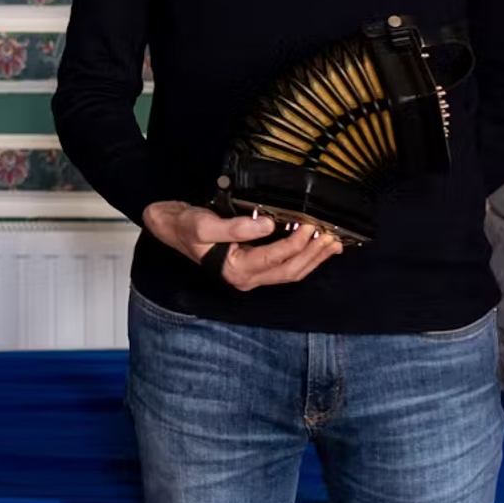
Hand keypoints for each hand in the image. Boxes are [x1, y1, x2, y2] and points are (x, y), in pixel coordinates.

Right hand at [142, 200, 342, 290]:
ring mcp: (252, 274)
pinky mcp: (255, 264)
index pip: (274, 259)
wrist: (170, 227)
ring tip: (333, 243)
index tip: (310, 225)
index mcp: (236, 270)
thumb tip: (268, 225)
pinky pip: (285, 265)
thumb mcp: (205, 225)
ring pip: (291, 271)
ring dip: (314, 258)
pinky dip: (304, 256)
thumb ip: (236, 227)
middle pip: (290, 271)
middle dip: (313, 255)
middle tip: (331, 235)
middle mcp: (247, 277)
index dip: (296, 243)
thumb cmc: (184, 226)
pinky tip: (316, 245)